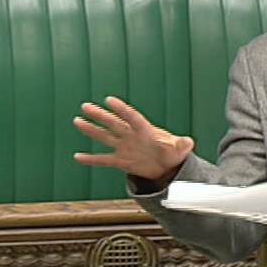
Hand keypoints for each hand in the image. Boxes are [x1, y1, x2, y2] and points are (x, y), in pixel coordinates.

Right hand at [72, 95, 194, 180]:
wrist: (167, 166)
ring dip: (91, 130)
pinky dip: (91, 159)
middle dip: (100, 115)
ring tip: (77, 120)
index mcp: (145, 130)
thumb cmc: (173, 153)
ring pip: (105, 137)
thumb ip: (182, 145)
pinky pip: (103, 160)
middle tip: (85, 106)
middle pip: (113, 123)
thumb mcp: (179, 149)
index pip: (132, 117)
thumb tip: (189, 142)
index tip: (109, 100)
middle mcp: (131, 136)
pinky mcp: (121, 160)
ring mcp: (125, 147)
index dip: (121, 109)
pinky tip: (78, 157)